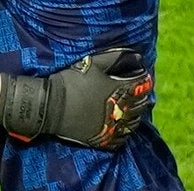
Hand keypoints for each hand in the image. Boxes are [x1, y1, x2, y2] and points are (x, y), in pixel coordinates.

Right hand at [0, 48, 153, 149]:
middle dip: (140, 97)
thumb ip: (113, 57)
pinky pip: (121, 138)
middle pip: (140, 105)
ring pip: (133, 123)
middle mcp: (119, 110)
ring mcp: (111, 127)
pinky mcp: (102, 139)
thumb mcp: (91, 63)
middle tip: (137, 93)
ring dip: (134, 115)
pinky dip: (124, 132)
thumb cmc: (70, 81)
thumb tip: (135, 55)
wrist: (50, 105)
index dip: (143, 80)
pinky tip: (120, 126)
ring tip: (130, 109)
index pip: (141, 85)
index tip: (142, 76)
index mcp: (118, 91)